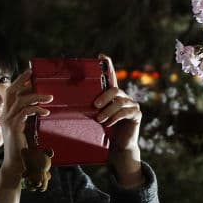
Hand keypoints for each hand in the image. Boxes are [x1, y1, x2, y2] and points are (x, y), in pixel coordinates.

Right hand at [0, 68, 52, 177]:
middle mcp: (5, 114)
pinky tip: (45, 112)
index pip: (10, 92)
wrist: (16, 163)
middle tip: (33, 73)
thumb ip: (27, 117)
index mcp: (7, 113)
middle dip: (22, 80)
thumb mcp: (24, 128)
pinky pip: (26, 112)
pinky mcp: (14, 126)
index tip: (29, 73)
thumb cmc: (22, 147)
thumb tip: (39, 106)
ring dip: (36, 96)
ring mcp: (8, 120)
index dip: (18, 82)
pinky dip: (37, 109)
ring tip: (50, 97)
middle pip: (11, 91)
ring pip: (21, 100)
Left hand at [95, 55, 143, 186]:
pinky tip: (109, 124)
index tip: (100, 56)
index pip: (110, 76)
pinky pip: (126, 112)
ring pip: (119, 101)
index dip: (107, 65)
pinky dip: (115, 117)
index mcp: (112, 95)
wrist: (118, 147)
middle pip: (114, 89)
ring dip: (107, 110)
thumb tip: (66, 104)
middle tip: (94, 106)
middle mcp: (123, 96)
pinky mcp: (136, 114)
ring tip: (99, 119)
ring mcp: (131, 104)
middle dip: (104, 96)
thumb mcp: (95, 117)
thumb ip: (88, 108)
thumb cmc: (104, 132)